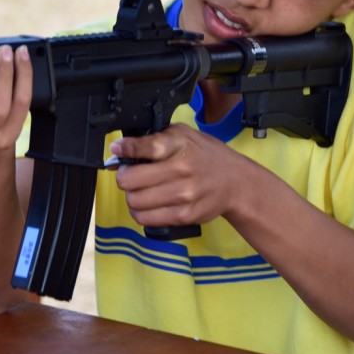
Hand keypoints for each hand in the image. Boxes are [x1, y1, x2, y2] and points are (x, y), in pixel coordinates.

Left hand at [107, 124, 243, 228]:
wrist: (235, 182)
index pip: (144, 148)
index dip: (125, 149)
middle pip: (129, 180)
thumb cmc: (204, 155)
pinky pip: (146, 219)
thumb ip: (152, 138)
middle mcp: (181, 170)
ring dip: (132, 197)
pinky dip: (141, 212)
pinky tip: (149, 204)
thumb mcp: (182, 135)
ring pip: (134, 202)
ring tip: (142, 191)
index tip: (118, 150)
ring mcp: (183, 195)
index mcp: (179, 145)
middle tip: (132, 175)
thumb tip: (118, 150)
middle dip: (125, 177)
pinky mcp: (184, 216)